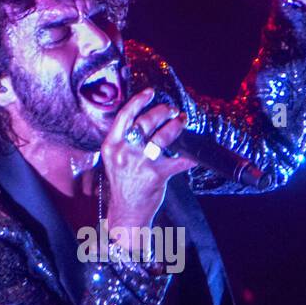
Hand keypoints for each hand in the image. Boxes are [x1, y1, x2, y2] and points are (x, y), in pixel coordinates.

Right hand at [100, 88, 194, 253]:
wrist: (126, 211)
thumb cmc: (123, 183)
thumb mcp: (115, 159)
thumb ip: (124, 140)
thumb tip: (144, 120)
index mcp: (111, 146)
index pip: (124, 117)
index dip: (138, 101)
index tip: (150, 93)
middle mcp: (124, 152)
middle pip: (146, 123)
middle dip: (162, 113)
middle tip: (171, 111)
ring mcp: (140, 163)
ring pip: (162, 137)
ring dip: (176, 126)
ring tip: (181, 121)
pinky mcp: (157, 175)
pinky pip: (178, 161)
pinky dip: (189, 157)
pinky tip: (194, 155)